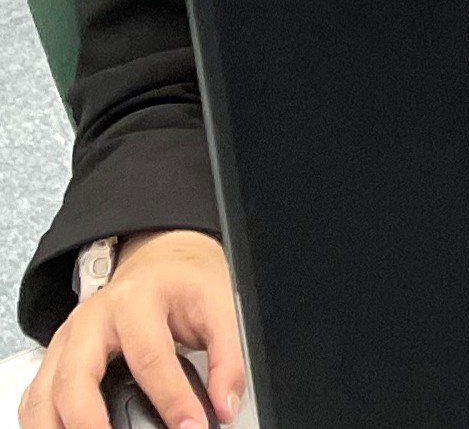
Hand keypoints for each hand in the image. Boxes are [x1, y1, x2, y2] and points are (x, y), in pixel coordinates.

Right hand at [25, 233, 245, 428]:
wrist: (159, 262)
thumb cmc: (185, 286)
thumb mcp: (220, 305)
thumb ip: (227, 356)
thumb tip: (224, 405)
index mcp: (136, 300)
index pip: (150, 357)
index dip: (172, 399)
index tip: (191, 426)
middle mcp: (91, 320)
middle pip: (76, 378)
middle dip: (90, 422)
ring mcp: (66, 340)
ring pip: (44, 394)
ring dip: (56, 428)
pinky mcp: (55, 358)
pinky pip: (36, 399)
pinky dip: (42, 425)